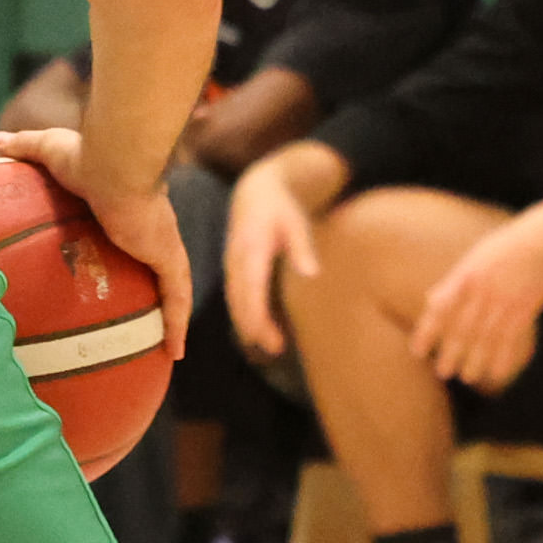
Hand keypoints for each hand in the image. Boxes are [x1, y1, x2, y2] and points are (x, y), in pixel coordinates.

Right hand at [0, 125, 192, 355]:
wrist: (113, 161)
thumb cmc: (84, 154)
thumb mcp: (46, 150)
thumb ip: (23, 147)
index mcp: (129, 206)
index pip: (135, 231)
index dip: (134, 246)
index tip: (126, 259)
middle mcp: (152, 229)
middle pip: (157, 264)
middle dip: (157, 286)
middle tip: (147, 313)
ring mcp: (163, 244)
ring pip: (174, 287)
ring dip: (173, 316)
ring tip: (168, 347)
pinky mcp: (168, 257)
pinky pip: (177, 298)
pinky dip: (178, 324)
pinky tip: (175, 352)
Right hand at [226, 155, 316, 360]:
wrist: (255, 193)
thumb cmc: (281, 209)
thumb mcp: (296, 223)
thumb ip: (301, 248)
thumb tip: (311, 274)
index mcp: (252, 249)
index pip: (252, 291)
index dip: (258, 318)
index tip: (272, 338)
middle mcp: (237, 260)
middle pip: (240, 302)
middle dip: (254, 328)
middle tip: (276, 349)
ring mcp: (232, 265)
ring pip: (234, 301)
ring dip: (248, 324)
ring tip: (271, 345)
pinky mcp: (232, 268)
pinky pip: (234, 296)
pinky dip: (243, 314)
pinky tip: (257, 329)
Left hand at [406, 213, 542, 392]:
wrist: (542, 239)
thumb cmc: (504, 247)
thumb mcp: (473, 258)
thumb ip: (451, 283)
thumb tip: (430, 301)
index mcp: (466, 277)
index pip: (440, 309)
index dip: (427, 332)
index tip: (417, 351)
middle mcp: (482, 291)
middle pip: (462, 328)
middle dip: (450, 353)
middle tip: (442, 372)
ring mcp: (504, 301)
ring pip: (486, 338)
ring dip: (475, 360)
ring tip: (467, 377)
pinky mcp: (525, 309)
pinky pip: (512, 338)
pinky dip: (504, 357)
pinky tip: (496, 373)